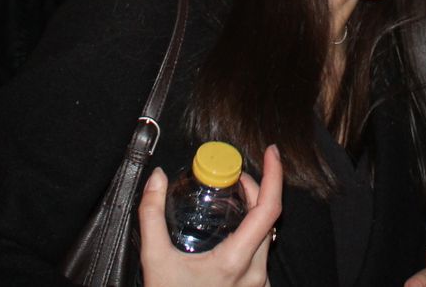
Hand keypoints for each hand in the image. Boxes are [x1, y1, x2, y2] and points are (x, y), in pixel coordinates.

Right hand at [136, 144, 281, 286]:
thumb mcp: (155, 261)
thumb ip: (151, 215)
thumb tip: (155, 178)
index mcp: (237, 261)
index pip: (269, 209)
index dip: (274, 175)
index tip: (272, 152)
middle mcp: (256, 274)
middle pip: (268, 218)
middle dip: (255, 189)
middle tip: (233, 176)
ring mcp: (259, 285)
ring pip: (266, 236)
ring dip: (253, 212)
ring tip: (230, 199)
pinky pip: (262, 254)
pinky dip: (251, 233)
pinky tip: (230, 230)